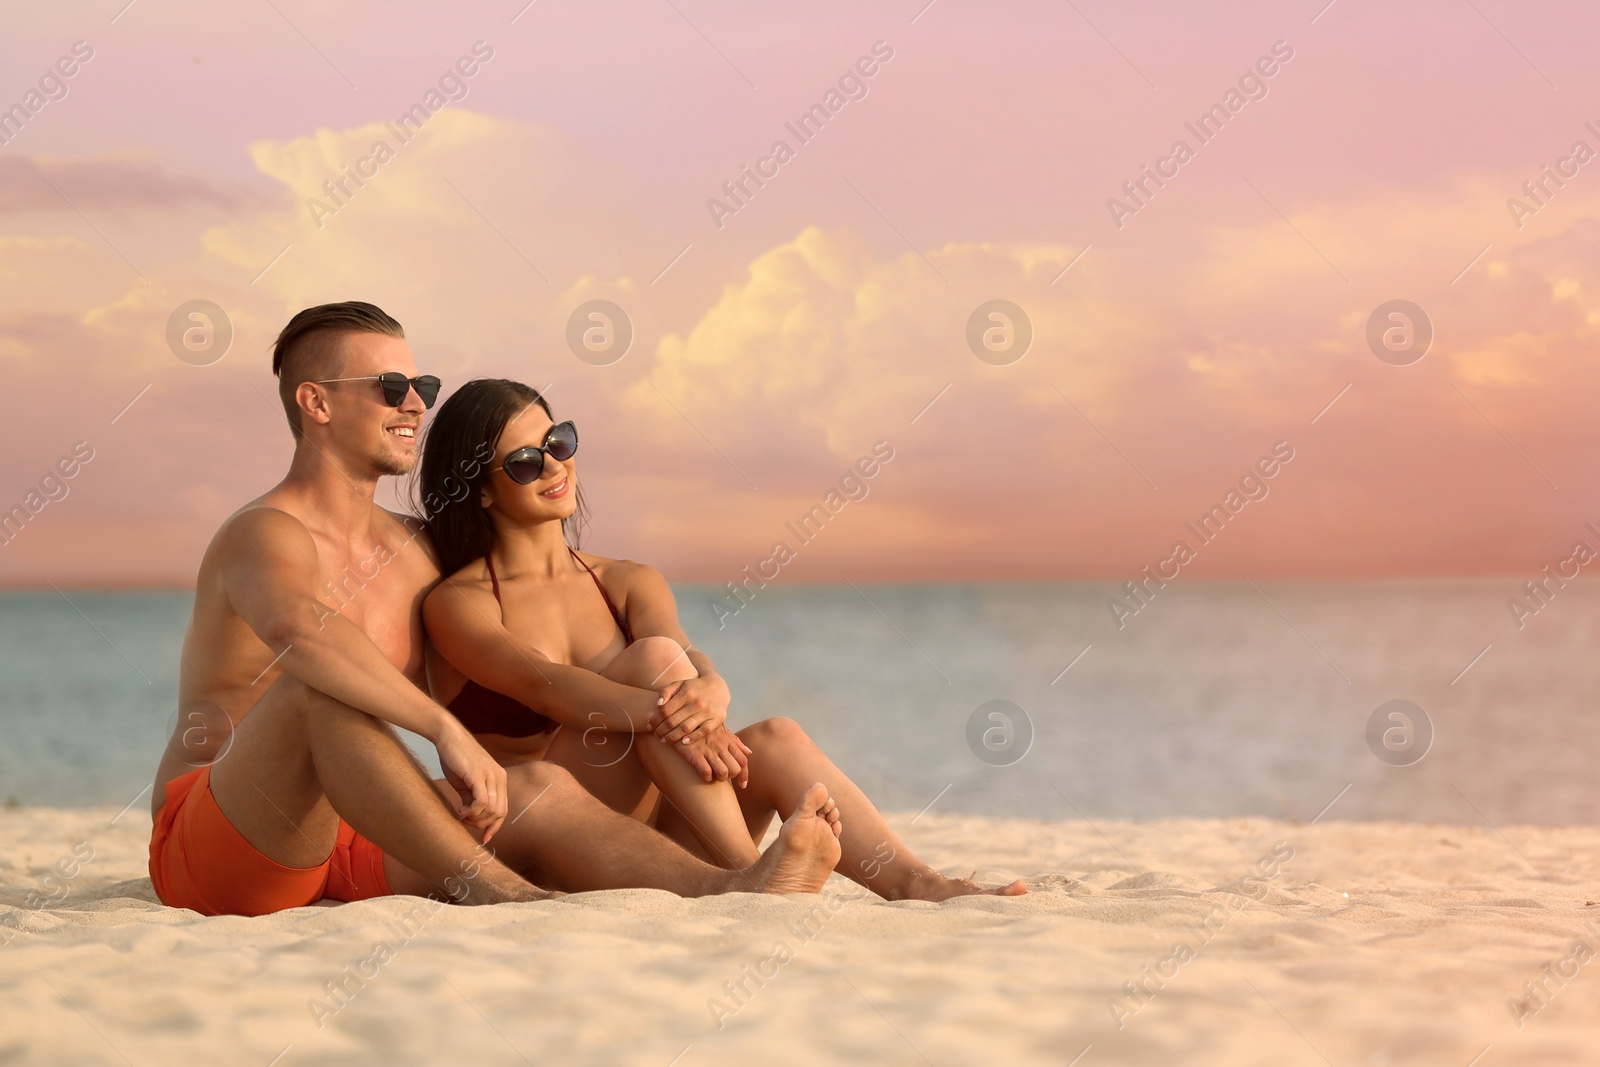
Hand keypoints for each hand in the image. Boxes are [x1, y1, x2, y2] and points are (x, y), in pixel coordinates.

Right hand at [434, 723, 508, 842]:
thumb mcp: (467, 783)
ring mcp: (491, 776)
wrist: (448, 737)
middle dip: (482, 824)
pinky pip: (482, 802)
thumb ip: (472, 799)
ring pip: (492, 809)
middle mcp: (500, 778)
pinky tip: (461, 810)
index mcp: (499, 780)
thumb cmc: (456, 759)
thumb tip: (472, 817)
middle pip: (499, 813)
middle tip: (465, 821)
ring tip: (461, 815)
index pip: (504, 810)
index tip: (484, 838)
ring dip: (475, 819)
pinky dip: (471, 811)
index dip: (494, 826)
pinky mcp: (479, 775)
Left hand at [650, 675, 729, 743]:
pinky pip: (703, 732)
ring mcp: (708, 712)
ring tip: (664, 740)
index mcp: (687, 692)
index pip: (666, 710)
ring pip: (686, 728)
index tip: (649, 725)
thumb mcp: (680, 684)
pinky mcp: (717, 719)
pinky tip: (682, 742)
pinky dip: (692, 738)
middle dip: (661, 730)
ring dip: (672, 737)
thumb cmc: (694, 687)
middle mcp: (697, 702)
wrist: (718, 687)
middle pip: (674, 720)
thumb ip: (666, 691)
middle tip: (655, 735)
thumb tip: (658, 705)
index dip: (655, 720)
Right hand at [674, 723, 751, 785]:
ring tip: (714, 776)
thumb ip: (736, 742)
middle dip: (731, 777)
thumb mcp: (722, 731)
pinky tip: (704, 775)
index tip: (742, 785)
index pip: (743, 761)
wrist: (682, 720)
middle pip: (735, 769)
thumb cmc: (703, 727)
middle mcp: (721, 745)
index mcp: (728, 740)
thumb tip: (749, 752)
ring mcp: (708, 750)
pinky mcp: (695, 754)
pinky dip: (707, 778)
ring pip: (723, 772)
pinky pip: (706, 772)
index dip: (744, 775)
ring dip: (720, 778)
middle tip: (723, 775)